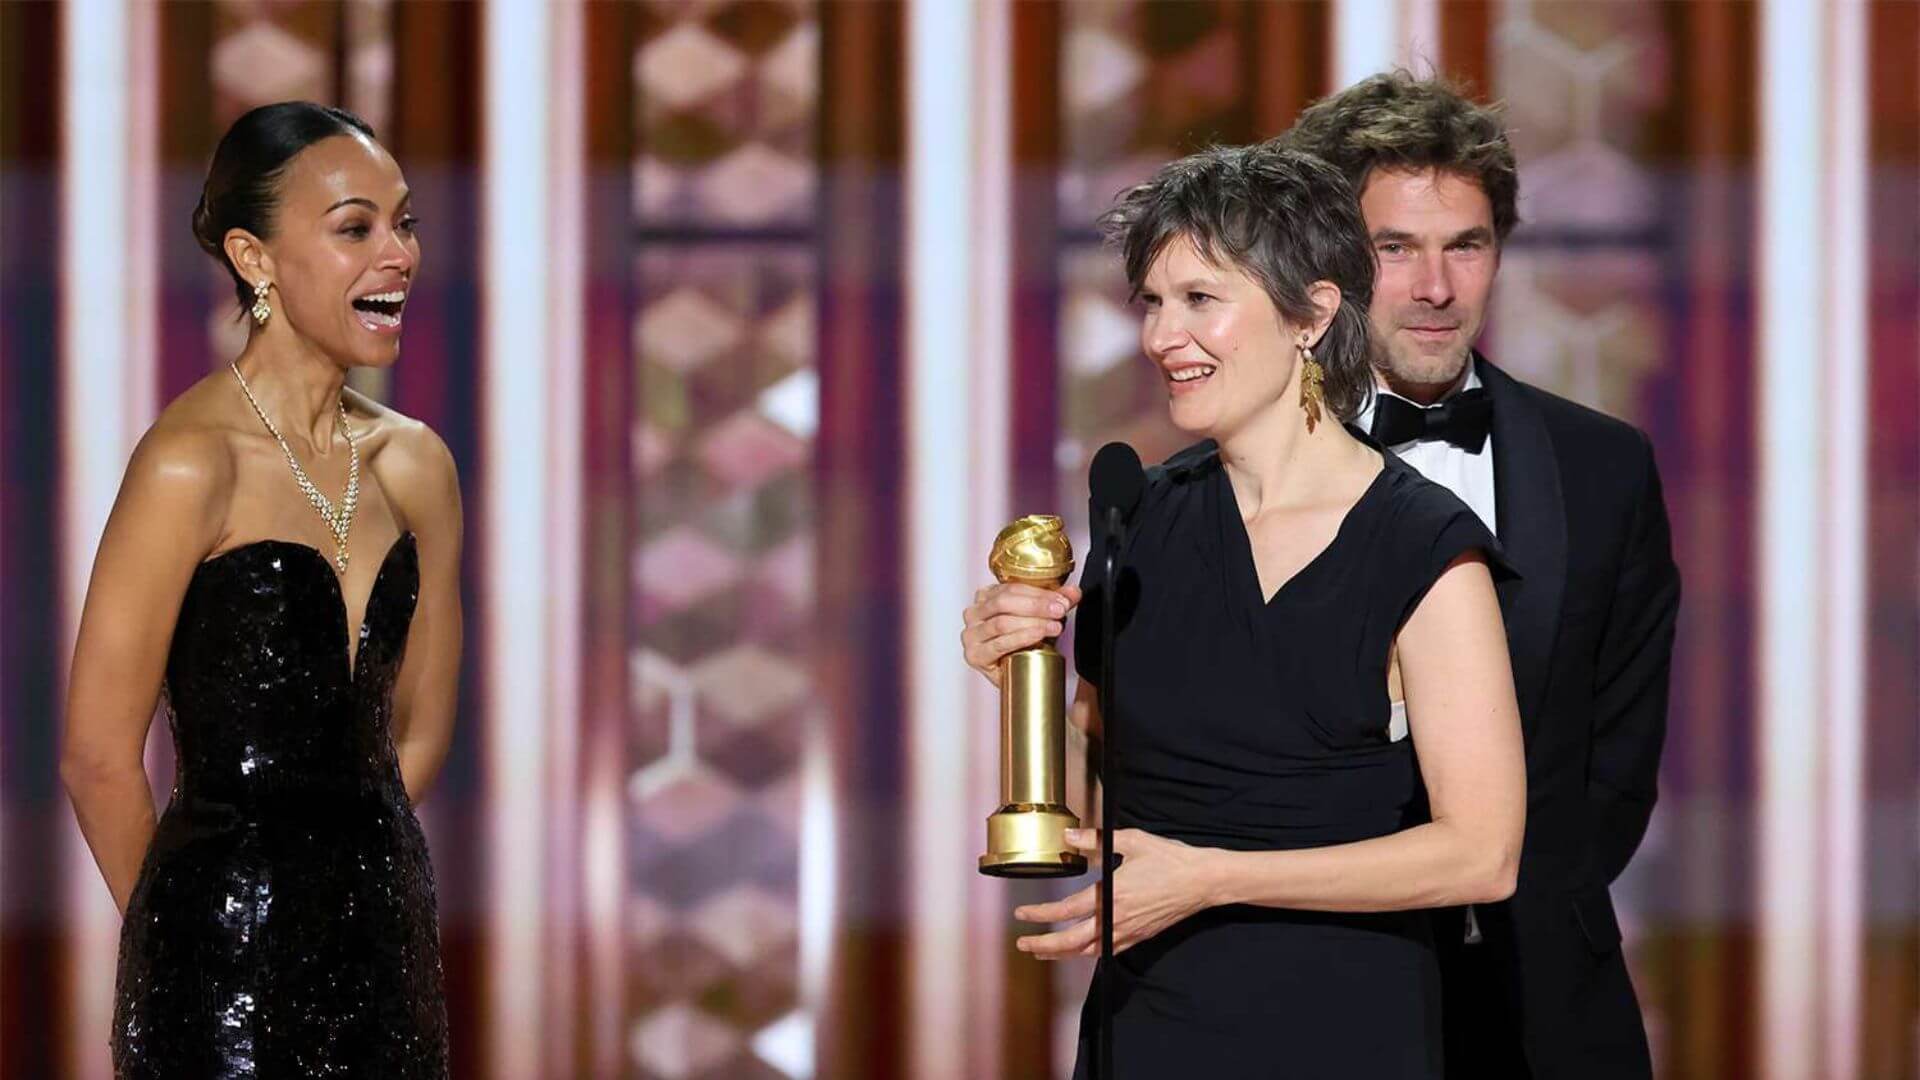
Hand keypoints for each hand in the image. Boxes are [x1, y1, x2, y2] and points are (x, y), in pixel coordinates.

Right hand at [960, 583, 1082, 687]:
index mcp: (985, 597)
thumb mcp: (1040, 618)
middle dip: (1036, 606)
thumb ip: (1056, 602)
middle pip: (1005, 602)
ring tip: (1054, 626)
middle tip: (1059, 610)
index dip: (1039, 593)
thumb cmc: (1022, 644)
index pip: (1011, 588)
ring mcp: (971, 635)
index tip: (1062, 600)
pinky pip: (999, 644)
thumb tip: (1073, 592)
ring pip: (1002, 622)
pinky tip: (1037, 635)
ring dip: (1032, 623)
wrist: (1014, 675)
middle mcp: (973, 614)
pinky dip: (1020, 638)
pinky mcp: (975, 655)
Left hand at [1012, 828, 1217, 958]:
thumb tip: (1068, 836)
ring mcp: (1129, 931)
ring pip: (1088, 952)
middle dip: (1043, 944)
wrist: (1203, 881)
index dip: (1040, 913)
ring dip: (1062, 953)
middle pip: (1071, 941)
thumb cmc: (1170, 859)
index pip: (1066, 909)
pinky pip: (1107, 951)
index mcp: (1112, 894)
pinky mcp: (1140, 937)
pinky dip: (1088, 954)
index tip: (1022, 914)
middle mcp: (1117, 919)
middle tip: (1022, 944)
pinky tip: (1080, 950)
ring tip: (1043, 951)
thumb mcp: (1131, 841)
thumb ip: (1095, 839)